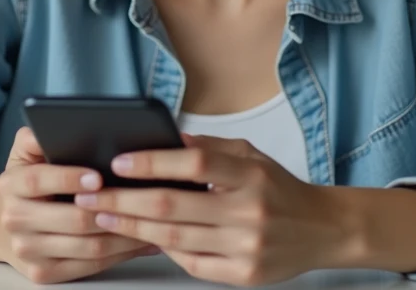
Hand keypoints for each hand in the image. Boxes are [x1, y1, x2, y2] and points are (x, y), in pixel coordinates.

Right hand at [0, 127, 157, 283]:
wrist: (4, 222)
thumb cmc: (30, 181)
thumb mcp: (27, 151)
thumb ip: (40, 133)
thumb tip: (61, 121)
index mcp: (12, 184)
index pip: (39, 180)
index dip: (69, 178)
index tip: (99, 175)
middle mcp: (14, 219)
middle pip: (71, 220)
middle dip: (110, 209)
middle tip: (143, 199)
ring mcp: (28, 250)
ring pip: (87, 247)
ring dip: (125, 234)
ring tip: (153, 219)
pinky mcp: (42, 272)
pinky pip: (89, 267)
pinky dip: (120, 255)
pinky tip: (141, 240)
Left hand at [74, 134, 352, 285]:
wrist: (323, 229)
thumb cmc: (278, 188)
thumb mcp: (251, 156)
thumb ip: (209, 148)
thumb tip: (164, 141)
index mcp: (250, 174)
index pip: (194, 164)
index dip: (152, 162)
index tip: (119, 162)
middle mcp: (249, 211)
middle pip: (175, 206)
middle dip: (125, 200)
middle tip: (91, 195)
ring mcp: (246, 246)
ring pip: (176, 237)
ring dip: (133, 226)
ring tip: (103, 215)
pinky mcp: (244, 275)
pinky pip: (192, 262)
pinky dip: (163, 249)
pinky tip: (142, 237)